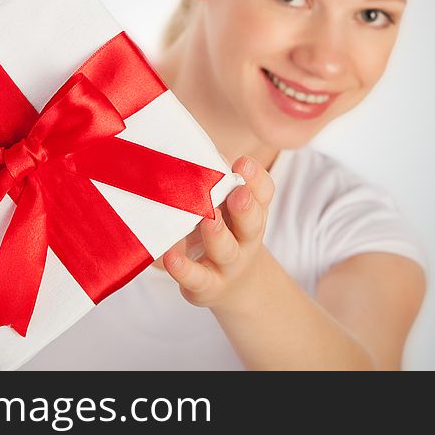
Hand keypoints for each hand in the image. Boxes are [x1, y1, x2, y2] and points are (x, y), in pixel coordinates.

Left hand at [163, 155, 274, 308]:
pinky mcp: (206, 285)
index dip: (256, 178)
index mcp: (252, 211)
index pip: (263, 193)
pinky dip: (183, 268)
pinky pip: (196, 277)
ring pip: (226, 250)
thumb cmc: (224, 231)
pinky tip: (171, 256)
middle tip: (238, 192)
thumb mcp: (225, 206)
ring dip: (218, 234)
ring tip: (209, 220)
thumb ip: (213, 181)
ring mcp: (228, 263)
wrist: (233, 285)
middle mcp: (245, 238)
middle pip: (252, 223)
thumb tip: (186, 149)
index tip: (242, 163)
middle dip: (245, 206)